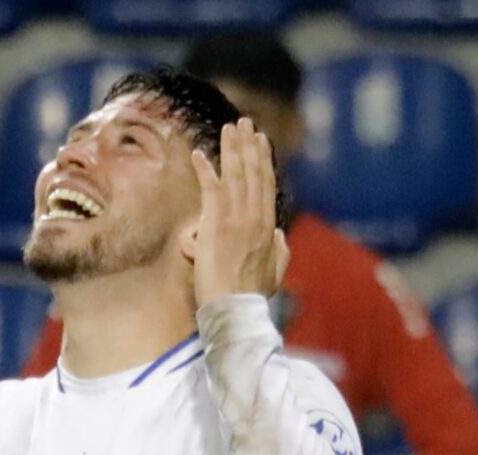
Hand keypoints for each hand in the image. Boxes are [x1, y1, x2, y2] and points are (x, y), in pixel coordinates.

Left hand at [190, 117, 289, 306]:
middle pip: (253, 172)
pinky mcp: (216, 223)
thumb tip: (280, 235)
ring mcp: (236, 218)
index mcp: (268, 227)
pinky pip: (210, 189)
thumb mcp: (274, 273)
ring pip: (235, 174)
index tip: (261, 142)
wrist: (235, 308)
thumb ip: (279, 251)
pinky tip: (198, 154)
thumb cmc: (251, 296)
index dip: (263, 161)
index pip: (266, 185)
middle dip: (248, 145)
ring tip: (228, 128)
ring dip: (231, 148)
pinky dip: (204, 170)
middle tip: (244, 123)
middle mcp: (255, 217)